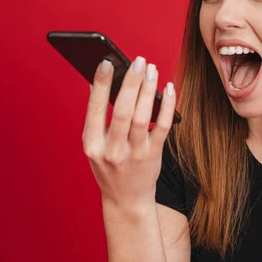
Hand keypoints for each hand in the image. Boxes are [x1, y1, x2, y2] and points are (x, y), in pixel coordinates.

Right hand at [82, 56, 176, 210]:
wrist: (126, 200)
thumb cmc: (110, 167)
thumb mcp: (95, 146)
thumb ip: (95, 119)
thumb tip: (96, 83)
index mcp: (92, 145)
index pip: (94, 110)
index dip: (100, 85)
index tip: (106, 62)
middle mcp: (111, 150)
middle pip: (122, 111)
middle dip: (130, 83)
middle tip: (138, 61)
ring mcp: (133, 154)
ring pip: (142, 117)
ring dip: (148, 90)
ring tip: (151, 69)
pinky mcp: (153, 155)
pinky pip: (162, 127)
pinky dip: (166, 106)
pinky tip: (169, 89)